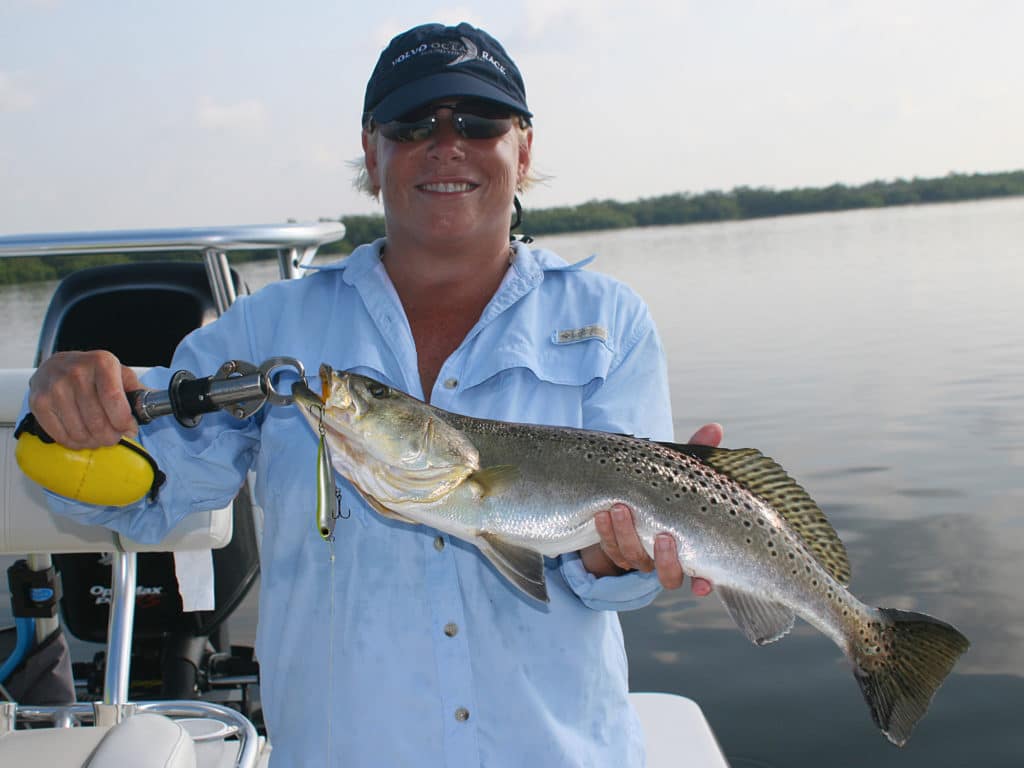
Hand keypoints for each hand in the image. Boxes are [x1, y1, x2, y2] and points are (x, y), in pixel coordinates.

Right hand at [28, 350, 140, 449]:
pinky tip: (82, 437)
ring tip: (98, 436)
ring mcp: (55, 387)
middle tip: (113, 436)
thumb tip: (154, 407)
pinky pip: (62, 435)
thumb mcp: (119, 373)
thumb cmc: (93, 373)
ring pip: (81, 432)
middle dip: (111, 436)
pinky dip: (75, 443)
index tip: (129, 430)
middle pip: (98, 421)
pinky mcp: (39, 402)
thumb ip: (137, 391)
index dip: (124, 422)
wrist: (56, 366)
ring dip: (94, 441)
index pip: (114, 400)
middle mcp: (76, 372)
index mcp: (102, 362)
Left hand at [580, 423, 722, 594]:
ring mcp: (638, 556)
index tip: (704, 584)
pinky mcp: (612, 550)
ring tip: (620, 508)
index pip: (703, 575)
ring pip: (634, 559)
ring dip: (627, 537)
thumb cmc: (661, 483)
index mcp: (689, 545)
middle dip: (666, 559)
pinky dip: (605, 533)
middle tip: (664, 535)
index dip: (705, 583)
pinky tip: (601, 513)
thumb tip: (715, 428)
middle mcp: (665, 559)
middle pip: (668, 574)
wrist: (618, 489)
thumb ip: (697, 451)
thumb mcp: (680, 467)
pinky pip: (608, 549)